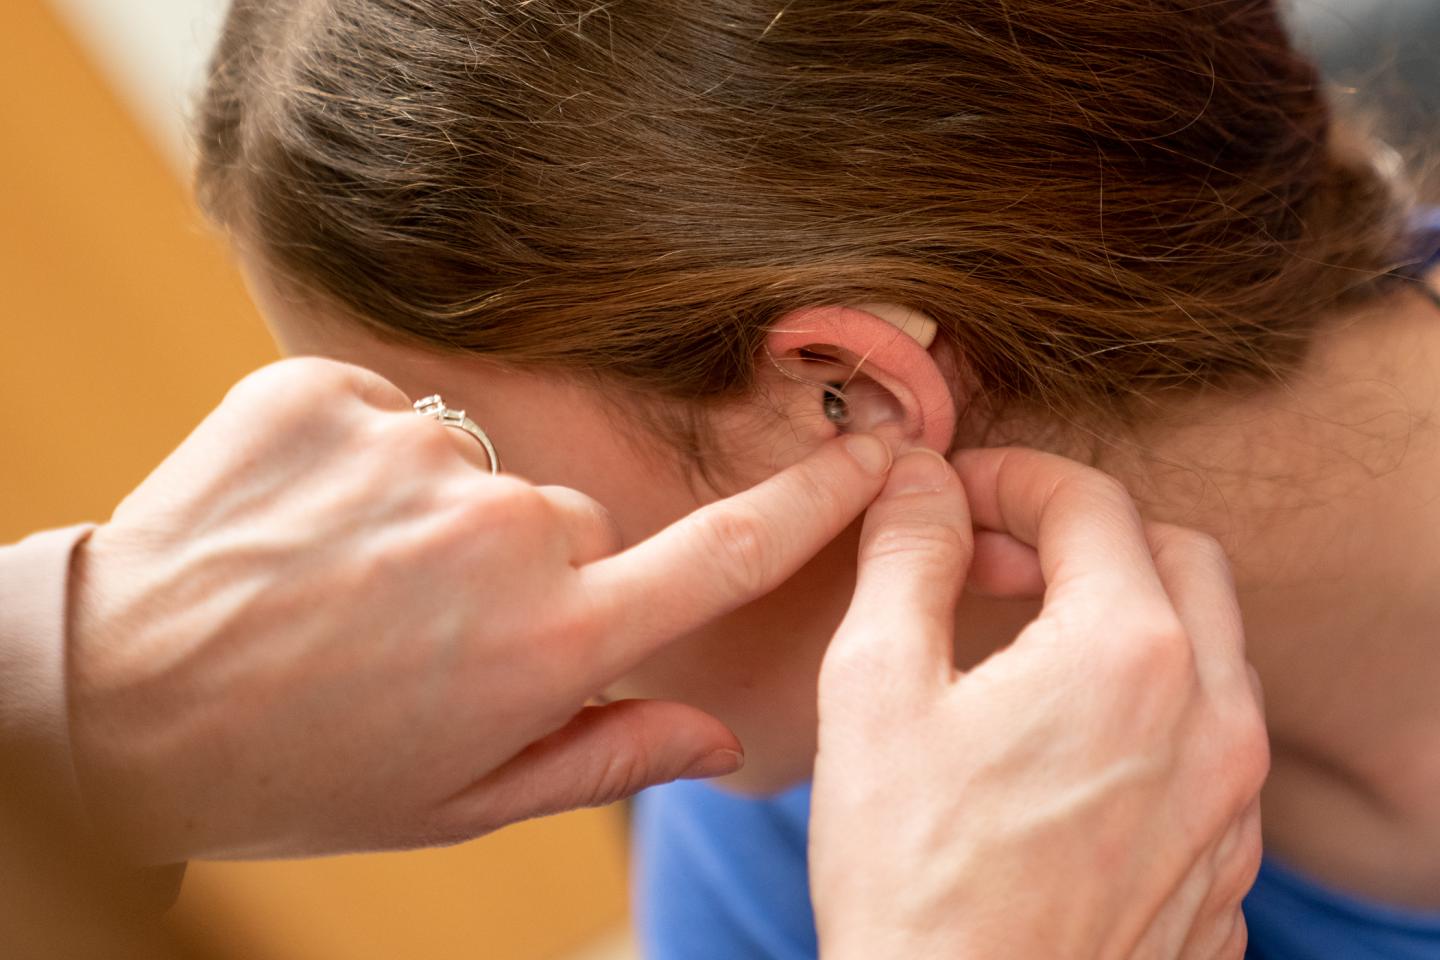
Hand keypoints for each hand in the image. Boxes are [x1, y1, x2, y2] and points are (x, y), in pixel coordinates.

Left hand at [67, 358, 895, 861]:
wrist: (115, 702)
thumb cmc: (302, 771)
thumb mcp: (463, 801)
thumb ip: (605, 753)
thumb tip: (718, 731)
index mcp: (555, 641)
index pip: (727, 554)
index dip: (816, 499)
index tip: (878, 452)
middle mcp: (508, 534)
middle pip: (574, 520)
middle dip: (526, 568)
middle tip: (423, 625)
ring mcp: (417, 452)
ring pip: (478, 469)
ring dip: (434, 515)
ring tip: (347, 580)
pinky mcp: (328, 391)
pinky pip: (388, 415)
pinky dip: (358, 462)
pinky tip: (299, 523)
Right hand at [810, 447, 1267, 959]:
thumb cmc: (909, 874)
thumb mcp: (875, 688)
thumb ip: (907, 557)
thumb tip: (920, 477)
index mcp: (1128, 654)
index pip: (1091, 501)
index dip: (1011, 477)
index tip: (953, 498)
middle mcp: (1211, 717)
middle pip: (1178, 556)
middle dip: (1087, 533)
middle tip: (997, 561)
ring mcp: (1230, 801)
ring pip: (1211, 651)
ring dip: (1128, 615)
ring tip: (1028, 648)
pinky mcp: (1223, 867)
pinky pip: (1212, 744)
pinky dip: (1152, 706)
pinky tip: (1066, 746)